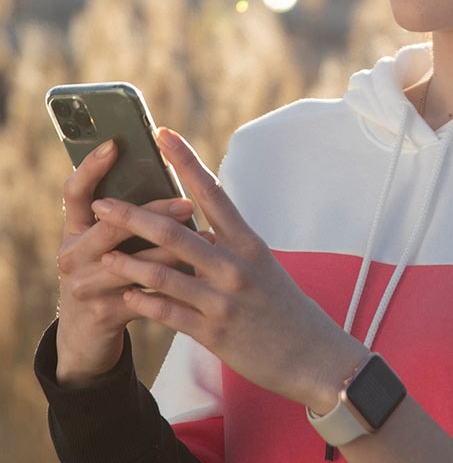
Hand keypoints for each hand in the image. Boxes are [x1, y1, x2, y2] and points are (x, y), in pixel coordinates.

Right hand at [56, 139, 197, 385]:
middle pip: (110, 226)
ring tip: (205, 239)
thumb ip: (133, 215)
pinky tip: (198, 275)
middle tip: (186, 203)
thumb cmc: (110, 273)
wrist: (87, 334)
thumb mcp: (112, 242)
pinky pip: (143, 296)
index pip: (76, 191)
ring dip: (171, 251)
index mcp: (76, 229)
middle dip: (152, 213)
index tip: (116, 143)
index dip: (92, 167)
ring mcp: (85, 285)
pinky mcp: (103, 314)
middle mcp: (73, 254)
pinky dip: (173, 285)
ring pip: (132, 263)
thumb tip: (174, 170)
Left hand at [93, 127, 365, 411]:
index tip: (163, 135)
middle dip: (133, 216)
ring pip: (164, 274)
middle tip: (102, 203)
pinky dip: (142, 303)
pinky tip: (122, 297)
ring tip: (100, 254)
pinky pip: (167, 313)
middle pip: (176, 232)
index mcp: (249, 243)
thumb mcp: (264, 268)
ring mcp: (223, 300)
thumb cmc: (286, 309)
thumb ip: (229, 249)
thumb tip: (196, 231)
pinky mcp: (213, 332)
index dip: (186, 162)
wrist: (313, 356)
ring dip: (127, 262)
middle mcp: (236, 266)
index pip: (213, 192)